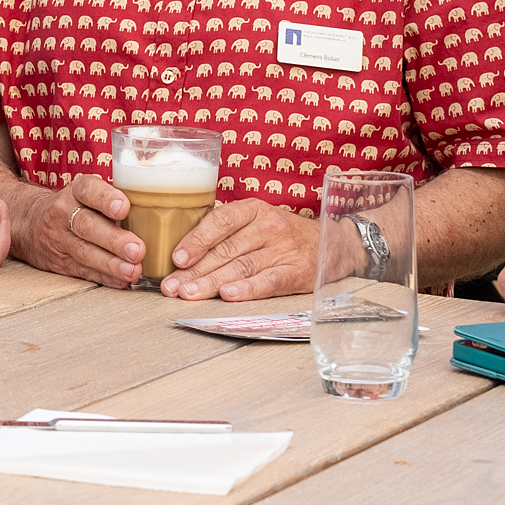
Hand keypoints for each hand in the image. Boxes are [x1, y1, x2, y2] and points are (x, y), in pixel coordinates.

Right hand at [4, 172, 149, 286]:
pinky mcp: (60, 262)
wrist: (28, 222)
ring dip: (111, 264)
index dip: (106, 198)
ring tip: (133, 270)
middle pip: (88, 226)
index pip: (88, 190)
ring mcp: (59, 240)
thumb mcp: (85, 191)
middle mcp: (63, 214)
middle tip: (138, 249)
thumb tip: (160, 205)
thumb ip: (113, 198)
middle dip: (114, 240)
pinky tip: (122, 281)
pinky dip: (104, 278)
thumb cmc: (72, 205)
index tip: (124, 207)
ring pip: (85, 252)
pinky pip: (83, 271)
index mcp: (74, 192)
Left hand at [162, 200, 322, 302]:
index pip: (220, 221)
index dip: (196, 240)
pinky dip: (246, 289)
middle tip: (172, 287)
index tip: (177, 258)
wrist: (331, 245)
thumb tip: (184, 256)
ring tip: (189, 294)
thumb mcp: (257, 222)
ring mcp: (283, 249)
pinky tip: (228, 295)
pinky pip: (267, 281)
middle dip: (195, 271)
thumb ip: (226, 234)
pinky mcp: (296, 272)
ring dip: (212, 282)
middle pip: (226, 250)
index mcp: (253, 210)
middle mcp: (268, 226)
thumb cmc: (283, 235)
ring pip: (241, 267)